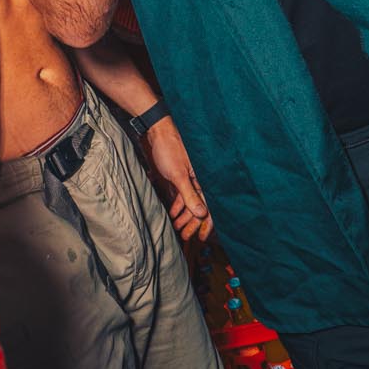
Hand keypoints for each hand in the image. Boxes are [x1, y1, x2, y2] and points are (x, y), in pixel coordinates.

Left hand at [142, 116, 211, 242]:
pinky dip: (178, 205)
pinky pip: (182, 195)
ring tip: (177, 227)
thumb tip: (202, 214)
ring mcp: (189, 178)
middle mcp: (199, 180)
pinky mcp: (179, 176)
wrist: (157, 130)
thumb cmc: (170, 148)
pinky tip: (174, 215)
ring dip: (184, 216)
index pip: (210, 206)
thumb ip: (190, 195)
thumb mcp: (179, 175)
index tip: (201, 237)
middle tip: (186, 237)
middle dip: (193, 223)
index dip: (206, 224)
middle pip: (199, 207)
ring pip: (190, 202)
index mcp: (204, 179)